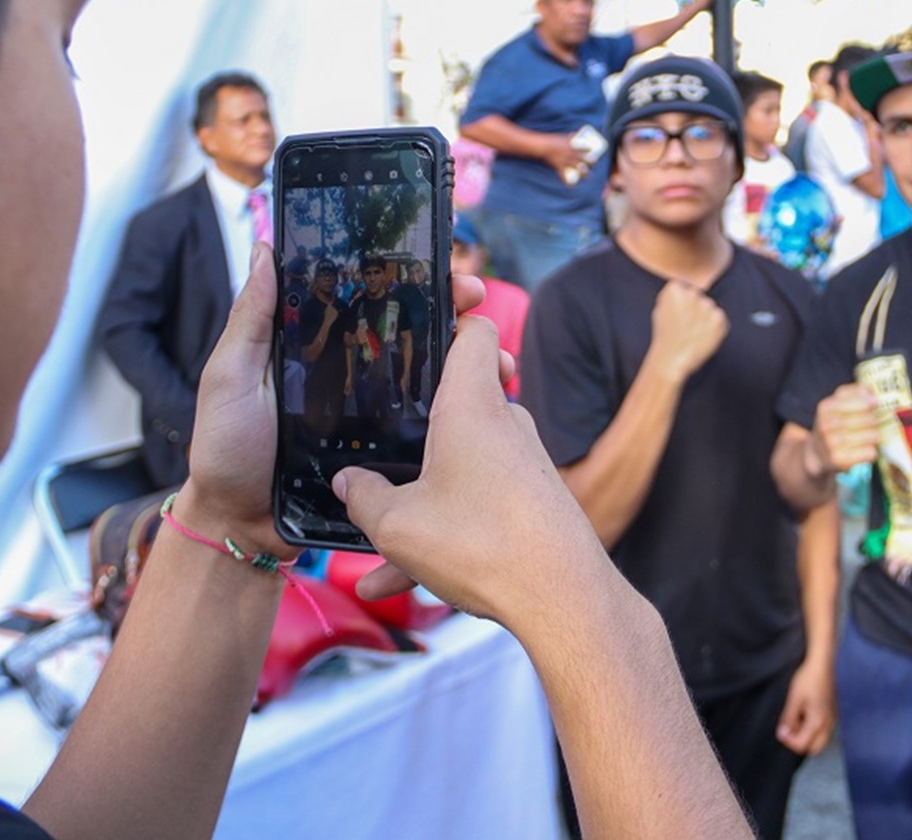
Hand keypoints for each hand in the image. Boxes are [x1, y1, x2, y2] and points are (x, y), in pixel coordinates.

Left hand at [177, 257, 492, 559]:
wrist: (239, 526)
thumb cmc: (225, 449)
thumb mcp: (230, 377)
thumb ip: (250, 320)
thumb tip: (267, 249)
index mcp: (318, 348)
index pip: (371, 302)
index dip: (409, 281)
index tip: (442, 266)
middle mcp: (352, 375)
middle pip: (413, 335)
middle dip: (453, 315)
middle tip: (476, 302)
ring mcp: (373, 416)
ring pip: (431, 381)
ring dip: (470, 365)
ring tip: (498, 360)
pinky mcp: (386, 455)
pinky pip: (428, 429)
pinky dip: (460, 415)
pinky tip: (488, 405)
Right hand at [333, 316, 609, 631]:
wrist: (563, 598)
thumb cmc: (482, 545)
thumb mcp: (397, 525)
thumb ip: (363, 498)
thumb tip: (348, 482)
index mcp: (472, 405)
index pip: (475, 331)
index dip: (452, 313)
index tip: (422, 317)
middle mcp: (504, 424)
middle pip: (462, 396)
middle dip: (418, 416)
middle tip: (382, 430)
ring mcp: (522, 461)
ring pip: (459, 465)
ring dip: (420, 498)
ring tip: (375, 552)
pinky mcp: (532, 498)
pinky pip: (476, 504)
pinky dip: (441, 533)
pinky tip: (393, 583)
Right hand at [542, 133, 588, 183]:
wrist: (544, 146)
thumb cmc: (553, 140)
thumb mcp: (563, 136)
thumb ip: (570, 136)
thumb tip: (575, 134)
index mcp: (572, 146)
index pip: (585, 147)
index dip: (590, 149)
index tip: (593, 150)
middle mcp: (571, 154)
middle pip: (584, 158)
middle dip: (591, 161)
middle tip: (594, 163)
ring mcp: (566, 161)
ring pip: (577, 167)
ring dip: (584, 172)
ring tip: (589, 176)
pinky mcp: (559, 167)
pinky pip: (564, 176)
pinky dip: (567, 182)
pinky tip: (571, 186)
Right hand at [646, 280, 728, 383]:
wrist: (672, 358)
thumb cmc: (664, 337)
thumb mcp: (660, 311)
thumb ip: (673, 298)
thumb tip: (685, 291)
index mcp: (674, 289)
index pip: (682, 289)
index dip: (679, 304)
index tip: (676, 316)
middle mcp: (692, 293)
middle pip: (697, 296)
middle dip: (693, 309)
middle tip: (686, 327)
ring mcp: (707, 305)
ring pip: (708, 307)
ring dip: (704, 317)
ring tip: (693, 333)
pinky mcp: (719, 318)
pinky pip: (719, 318)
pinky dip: (713, 327)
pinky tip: (702, 337)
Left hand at [776, 656, 835, 755]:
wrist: (823, 665)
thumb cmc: (808, 679)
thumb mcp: (794, 699)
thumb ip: (788, 719)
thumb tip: (782, 735)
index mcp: (818, 722)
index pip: (802, 745)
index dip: (788, 740)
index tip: (781, 729)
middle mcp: (829, 725)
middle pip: (814, 748)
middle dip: (799, 742)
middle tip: (789, 728)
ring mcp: (833, 720)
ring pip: (820, 741)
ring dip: (807, 737)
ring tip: (797, 719)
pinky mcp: (833, 715)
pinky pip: (824, 731)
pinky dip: (813, 730)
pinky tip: (805, 714)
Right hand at [812, 383, 879, 472]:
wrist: (815, 454)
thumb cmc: (831, 425)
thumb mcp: (835, 404)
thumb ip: (853, 392)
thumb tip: (871, 389)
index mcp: (826, 407)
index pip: (861, 401)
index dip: (871, 402)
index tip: (875, 404)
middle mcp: (827, 425)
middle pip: (870, 419)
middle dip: (874, 422)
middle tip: (870, 424)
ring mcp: (832, 444)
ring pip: (873, 436)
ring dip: (874, 437)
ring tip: (867, 438)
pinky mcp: (839, 461)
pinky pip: (870, 453)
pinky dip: (871, 452)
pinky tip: (863, 450)